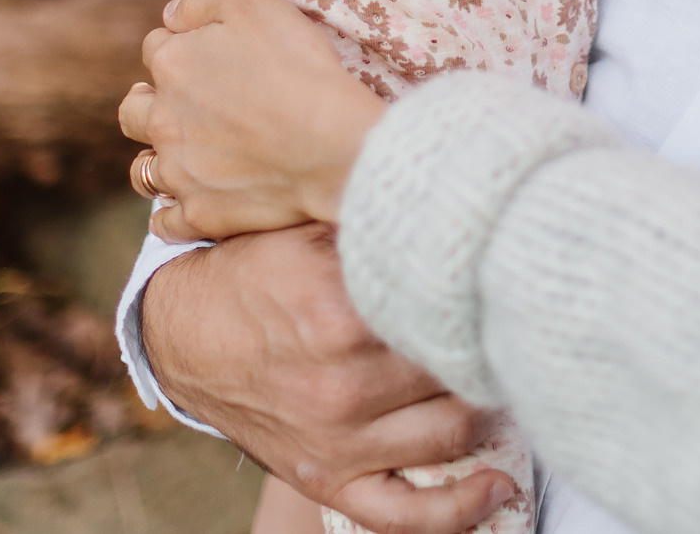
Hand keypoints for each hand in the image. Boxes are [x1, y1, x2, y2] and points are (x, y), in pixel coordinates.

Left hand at [121, 0, 385, 239]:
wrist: (331, 143)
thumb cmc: (300, 68)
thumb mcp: (257, 5)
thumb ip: (204, 2)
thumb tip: (171, 13)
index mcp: (173, 65)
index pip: (157, 48)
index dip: (182, 46)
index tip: (209, 55)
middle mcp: (162, 120)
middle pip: (133, 110)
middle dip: (150, 103)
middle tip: (180, 106)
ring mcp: (178, 172)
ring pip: (142, 171)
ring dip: (154, 160)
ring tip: (180, 157)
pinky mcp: (199, 214)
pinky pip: (166, 223)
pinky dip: (172, 215)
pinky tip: (191, 203)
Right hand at [145, 227, 517, 533]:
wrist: (184, 334)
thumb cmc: (256, 271)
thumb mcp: (308, 229)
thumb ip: (377, 222)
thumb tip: (454, 197)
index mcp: (340, 312)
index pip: (450, 308)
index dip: (489, 291)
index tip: (510, 278)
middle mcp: (342, 383)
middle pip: (459, 369)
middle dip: (494, 346)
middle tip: (516, 323)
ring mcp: (336, 440)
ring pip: (453, 433)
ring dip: (489, 409)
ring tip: (506, 377)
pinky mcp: (327, 479)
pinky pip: (404, 514)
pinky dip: (459, 510)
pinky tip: (498, 487)